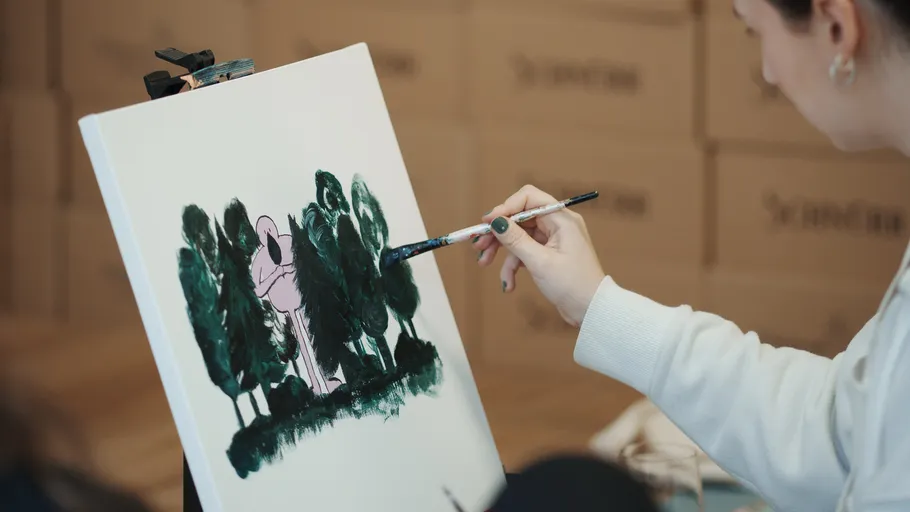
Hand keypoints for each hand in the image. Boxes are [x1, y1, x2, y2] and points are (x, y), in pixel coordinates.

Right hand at [474, 185, 605, 326]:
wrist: (591, 310)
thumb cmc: (573, 285)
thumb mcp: (539, 262)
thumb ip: (515, 239)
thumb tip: (495, 221)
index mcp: (561, 219)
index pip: (528, 199)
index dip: (505, 207)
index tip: (487, 222)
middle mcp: (557, 225)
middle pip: (519, 218)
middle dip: (498, 232)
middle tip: (478, 245)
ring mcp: (553, 239)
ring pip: (519, 236)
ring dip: (502, 251)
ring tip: (484, 264)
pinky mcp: (548, 254)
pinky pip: (524, 252)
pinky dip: (514, 265)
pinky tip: (509, 284)